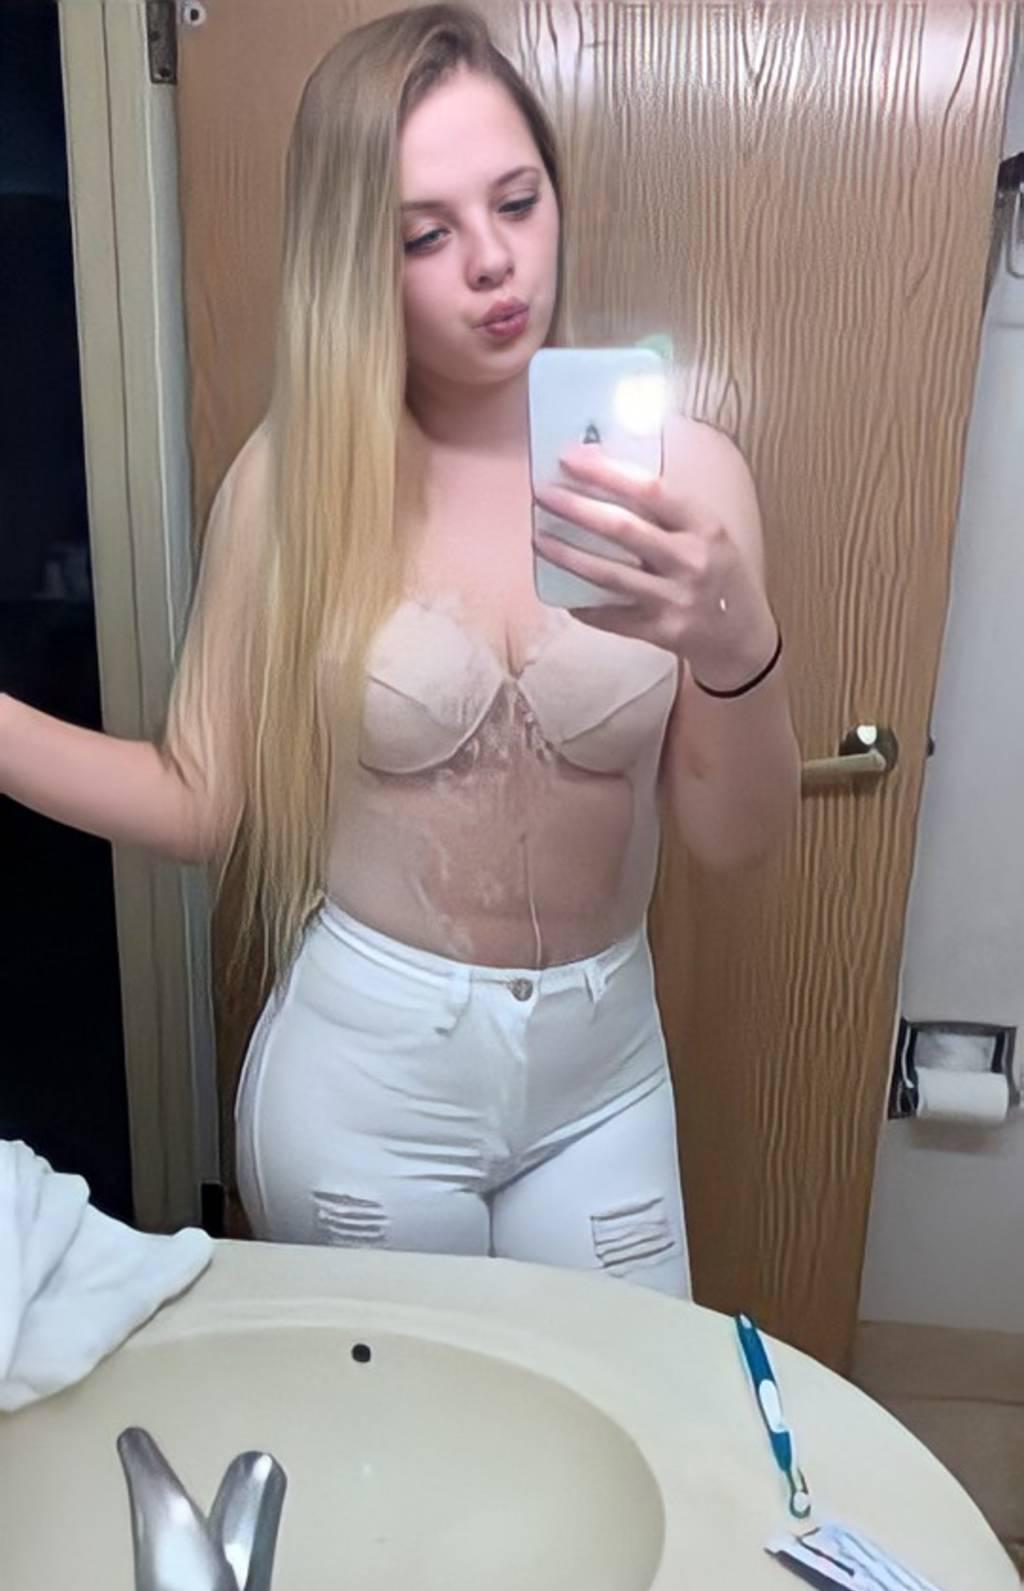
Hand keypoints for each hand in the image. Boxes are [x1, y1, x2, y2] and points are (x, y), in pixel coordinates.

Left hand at [533, 442, 778, 691]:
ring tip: (539, 539)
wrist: (744, 637)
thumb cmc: (719, 574)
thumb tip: (607, 474)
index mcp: (705, 526)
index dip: (606, 471)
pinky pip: (611, 617)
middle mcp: (692, 561)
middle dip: (575, 508)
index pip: (651, 489)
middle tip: (542, 494)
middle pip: (623, 529)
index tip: (571, 457)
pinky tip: (561, 594)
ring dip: (567, 556)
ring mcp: (676, 600)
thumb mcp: (708, 534)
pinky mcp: (661, 632)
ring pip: (608, 575)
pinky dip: (583, 605)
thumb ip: (667, 511)